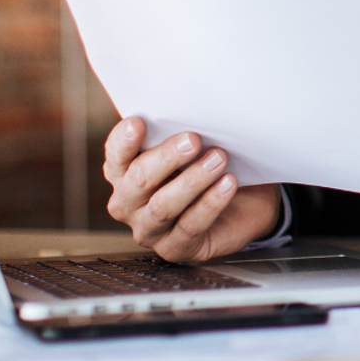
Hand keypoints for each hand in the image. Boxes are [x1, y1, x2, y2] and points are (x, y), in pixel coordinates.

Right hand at [103, 117, 281, 262]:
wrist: (243, 203)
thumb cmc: (207, 167)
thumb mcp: (192, 149)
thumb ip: (178, 135)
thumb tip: (186, 112)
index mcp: (124, 173)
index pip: (116, 156)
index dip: (124, 140)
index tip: (139, 122)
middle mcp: (128, 203)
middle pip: (138, 180)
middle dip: (165, 158)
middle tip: (193, 139)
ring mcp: (149, 229)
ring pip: (162, 206)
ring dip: (192, 181)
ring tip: (218, 159)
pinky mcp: (175, 248)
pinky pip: (190, 226)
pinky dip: (210, 203)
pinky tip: (227, 184)